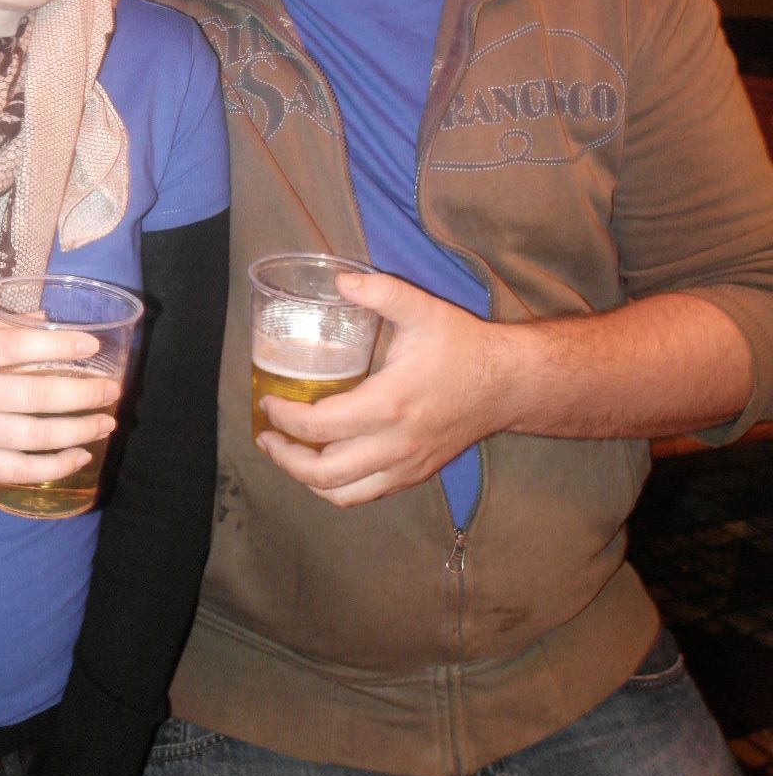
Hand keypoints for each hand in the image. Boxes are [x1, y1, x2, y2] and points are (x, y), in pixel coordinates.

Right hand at [0, 316, 120, 483]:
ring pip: (34, 437)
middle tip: (114, 389)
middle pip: (34, 396)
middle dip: (83, 394)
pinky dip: (54, 466)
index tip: (90, 345)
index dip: (57, 346)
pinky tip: (78, 457)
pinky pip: (19, 469)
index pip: (14, 348)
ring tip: (107, 421)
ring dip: (78, 431)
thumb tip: (42, 322)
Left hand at [255, 270, 508, 506]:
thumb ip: (381, 291)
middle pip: (323, 474)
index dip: (284, 418)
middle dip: (284, 458)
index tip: (267, 402)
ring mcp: (406, 466)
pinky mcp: (416, 475)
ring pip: (343, 495)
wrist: (509, 385)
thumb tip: (339, 279)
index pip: (319, 425)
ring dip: (306, 480)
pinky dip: (337, 487)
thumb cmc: (463, 347)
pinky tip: (325, 462)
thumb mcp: (423, 309)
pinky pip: (366, 494)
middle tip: (267, 436)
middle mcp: (394, 445)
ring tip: (288, 455)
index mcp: (388, 404)